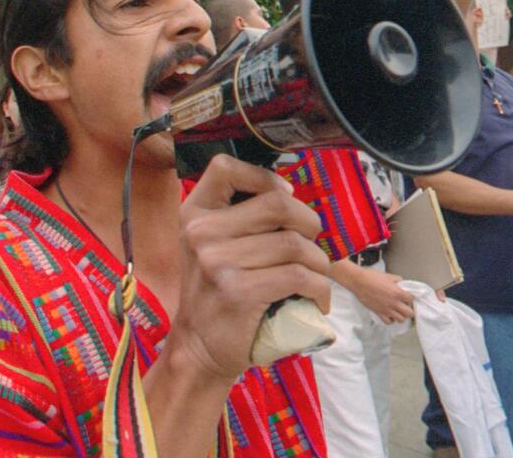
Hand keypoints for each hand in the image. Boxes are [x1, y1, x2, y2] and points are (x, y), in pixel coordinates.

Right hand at [174, 156, 330, 379]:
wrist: (199, 346)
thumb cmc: (215, 291)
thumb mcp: (210, 245)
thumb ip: (237, 218)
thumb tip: (289, 195)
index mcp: (193, 214)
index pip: (225, 168)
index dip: (263, 177)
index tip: (283, 198)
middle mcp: (201, 232)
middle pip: (277, 204)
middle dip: (309, 224)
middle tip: (311, 245)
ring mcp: (218, 262)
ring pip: (295, 245)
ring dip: (319, 264)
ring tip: (315, 278)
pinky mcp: (240, 291)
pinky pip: (300, 276)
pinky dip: (319, 289)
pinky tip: (315, 299)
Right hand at [348, 265, 413, 323]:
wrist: (358, 281)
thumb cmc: (371, 277)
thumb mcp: (388, 276)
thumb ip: (398, 280)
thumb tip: (402, 284)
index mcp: (397, 292)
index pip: (412, 299)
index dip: (411, 298)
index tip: (408, 297)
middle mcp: (394, 303)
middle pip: (409, 313)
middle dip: (409, 310)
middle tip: (406, 306)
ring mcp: (386, 309)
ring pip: (401, 320)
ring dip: (401, 316)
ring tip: (398, 311)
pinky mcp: (378, 313)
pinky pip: (388, 322)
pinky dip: (390, 320)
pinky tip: (389, 314)